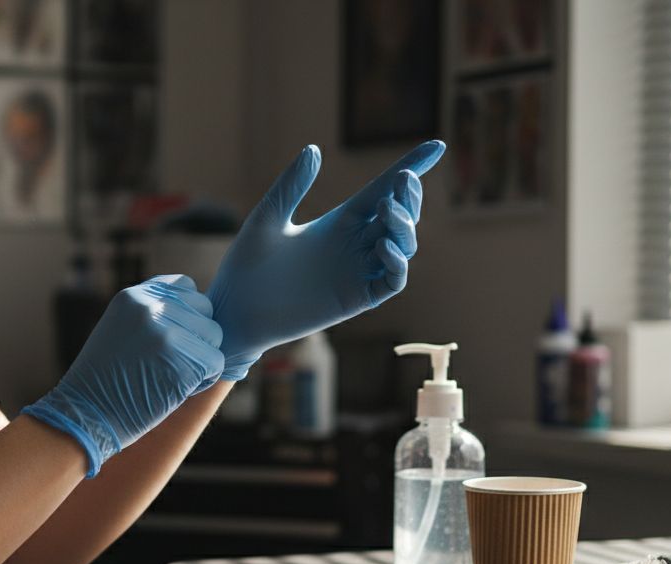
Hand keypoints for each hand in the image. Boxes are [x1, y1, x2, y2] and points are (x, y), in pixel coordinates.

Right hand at [21, 275, 223, 476]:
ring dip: (202, 358)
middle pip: (205, 310)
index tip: (171, 338)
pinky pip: (216, 362)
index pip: (186, 287)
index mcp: (133, 296)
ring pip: (214, 335)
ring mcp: (166, 333)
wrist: (84, 415)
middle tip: (173, 362)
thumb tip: (197, 312)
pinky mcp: (182, 361)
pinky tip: (178, 389)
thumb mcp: (120, 330)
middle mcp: (150, 307)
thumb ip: (152, 314)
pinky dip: (204, 379)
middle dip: (197, 336)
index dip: (188, 313)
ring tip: (174, 375)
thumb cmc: (103, 381)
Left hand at [207, 140, 444, 379]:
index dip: (411, 168)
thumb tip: (313, 149)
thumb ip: (291, 185)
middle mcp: (354, 245)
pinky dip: (396, 263)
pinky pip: (391, 281)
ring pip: (402, 246)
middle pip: (399, 216)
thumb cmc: (245, 266)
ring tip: (388, 210)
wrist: (234, 311)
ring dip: (404, 226)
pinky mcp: (355, 299)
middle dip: (409, 196)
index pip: (383, 190)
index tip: (436, 146)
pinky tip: (383, 245)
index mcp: (338, 222)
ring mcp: (357, 273)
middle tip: (402, 181)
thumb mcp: (268, 217)